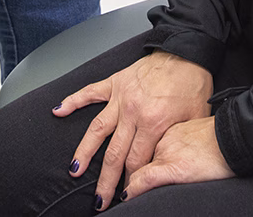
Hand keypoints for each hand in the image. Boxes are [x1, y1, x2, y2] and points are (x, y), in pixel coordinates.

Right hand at [54, 51, 213, 210]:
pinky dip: (73, 101)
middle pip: (114, 154)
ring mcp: (121, 97)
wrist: (186, 52)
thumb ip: (177, 142)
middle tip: (99, 200)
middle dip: (106, 181)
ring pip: (96, 129)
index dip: (131, 181)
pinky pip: (90, 92)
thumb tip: (166, 164)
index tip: (126, 194)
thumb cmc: (193, 84)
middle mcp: (133, 112)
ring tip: (74, 169)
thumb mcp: (194, 119)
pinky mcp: (116, 82)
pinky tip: (58, 111)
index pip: (137, 161)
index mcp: (154, 122)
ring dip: (84, 152)